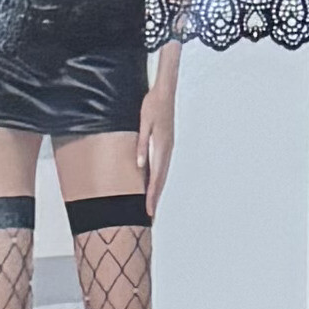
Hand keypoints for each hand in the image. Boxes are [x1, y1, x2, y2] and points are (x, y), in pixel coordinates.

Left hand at [140, 46, 180, 212]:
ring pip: (162, 175)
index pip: (156, 178)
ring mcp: (168, 148)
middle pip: (161, 180)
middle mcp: (166, 151)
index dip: (151, 196)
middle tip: (149, 216)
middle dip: (154, 199)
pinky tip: (153, 184)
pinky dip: (158, 179)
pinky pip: (162, 167)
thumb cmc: (152, 106)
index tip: (148, 211)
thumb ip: (141, 145)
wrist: (165, 92)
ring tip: (151, 205)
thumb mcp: (143, 124)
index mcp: (161, 147)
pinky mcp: (166, 145)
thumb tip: (140, 165)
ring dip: (156, 191)